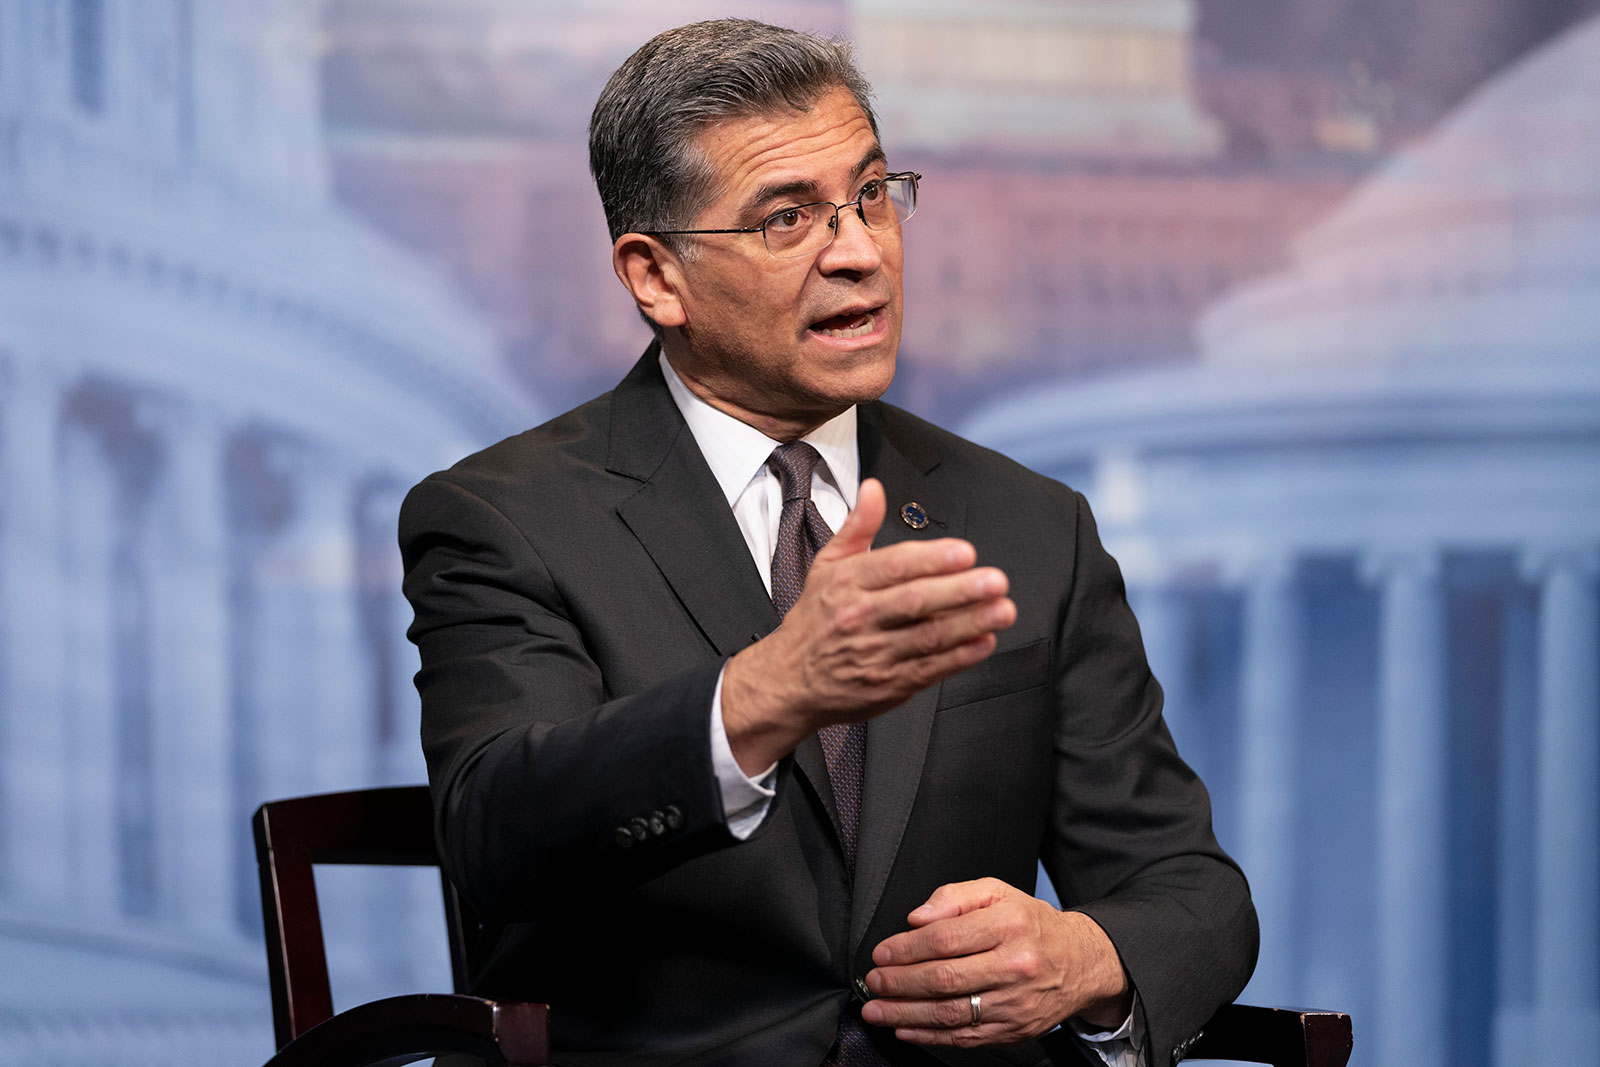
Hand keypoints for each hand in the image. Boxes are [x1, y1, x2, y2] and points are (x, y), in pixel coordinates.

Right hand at [722, 479, 1014, 772]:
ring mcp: (875, 654)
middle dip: (960, 591)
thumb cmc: (815, 619)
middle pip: (915, 602)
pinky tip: (985, 642)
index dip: (931, 559)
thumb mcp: (827, 566)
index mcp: (846, 584)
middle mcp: (859, 618)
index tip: (965, 552)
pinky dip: (961, 657)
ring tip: (1003, 610)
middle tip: (996, 580)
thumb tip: (874, 488)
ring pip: (929, 637)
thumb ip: (857, 526)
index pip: (892, 567)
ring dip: (970, 624)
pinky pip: (931, 669)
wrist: (789, 681)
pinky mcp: (889, 685)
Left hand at [860, 878, 1131, 1047]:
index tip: (881, 952)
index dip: (907, 948)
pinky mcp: (1014, 1030)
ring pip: (951, 1013)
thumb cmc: (1031, 924)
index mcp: (1009, 925)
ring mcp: (1015, 1003)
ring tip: (877, 1009)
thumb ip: (954, 897)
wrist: (1080, 963)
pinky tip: (905, 1029)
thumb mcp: (998, 893)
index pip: (946, 939)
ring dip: (906, 1014)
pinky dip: (930, 1035)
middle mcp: (1015, 966)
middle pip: (945, 978)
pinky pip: (965, 1037)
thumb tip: (916, 917)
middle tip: (873, 982)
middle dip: (900, 983)